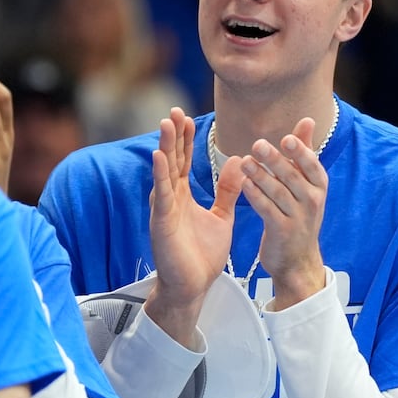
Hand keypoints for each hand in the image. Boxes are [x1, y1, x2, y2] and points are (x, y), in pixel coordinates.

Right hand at [145, 109, 244, 341]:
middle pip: (171, 160)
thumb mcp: (221, 217)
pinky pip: (161, 195)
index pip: (183, 161)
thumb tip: (238, 162)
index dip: (184, 139)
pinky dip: (160, 175)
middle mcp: (170, 198)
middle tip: (174, 110)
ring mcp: (164, 209)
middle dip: (172, 136)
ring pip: (163, 172)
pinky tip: (159, 157)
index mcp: (182, 196)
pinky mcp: (161, 223)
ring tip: (166, 124)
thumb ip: (227, 191)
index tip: (185, 116)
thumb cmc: (202, 255)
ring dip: (164, 147)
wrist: (194, 287)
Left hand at [241, 117, 326, 308]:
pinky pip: (268, 210)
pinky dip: (256, 196)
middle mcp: (312, 200)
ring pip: (278, 192)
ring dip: (261, 176)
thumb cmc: (299, 213)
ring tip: (245, 162)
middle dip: (275, 160)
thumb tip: (307, 119)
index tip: (286, 139)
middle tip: (257, 145)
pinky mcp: (282, 231)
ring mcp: (298, 217)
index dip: (300, 152)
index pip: (311, 164)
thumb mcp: (306, 184)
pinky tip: (244, 184)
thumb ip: (303, 152)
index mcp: (318, 185)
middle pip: (292, 176)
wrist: (297, 260)